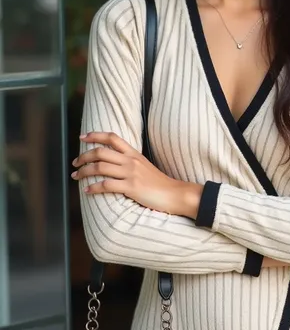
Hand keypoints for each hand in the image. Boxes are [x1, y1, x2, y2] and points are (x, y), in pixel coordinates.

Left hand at [72, 132, 195, 214]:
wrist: (174, 194)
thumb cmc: (159, 183)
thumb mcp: (144, 166)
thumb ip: (130, 162)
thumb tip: (113, 162)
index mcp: (134, 154)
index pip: (112, 138)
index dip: (95, 135)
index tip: (82, 137)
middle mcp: (131, 161)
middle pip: (101, 152)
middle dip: (84, 156)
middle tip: (75, 162)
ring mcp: (131, 173)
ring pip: (100, 167)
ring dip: (84, 171)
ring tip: (76, 176)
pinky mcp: (131, 187)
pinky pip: (106, 185)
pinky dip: (93, 188)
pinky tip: (87, 191)